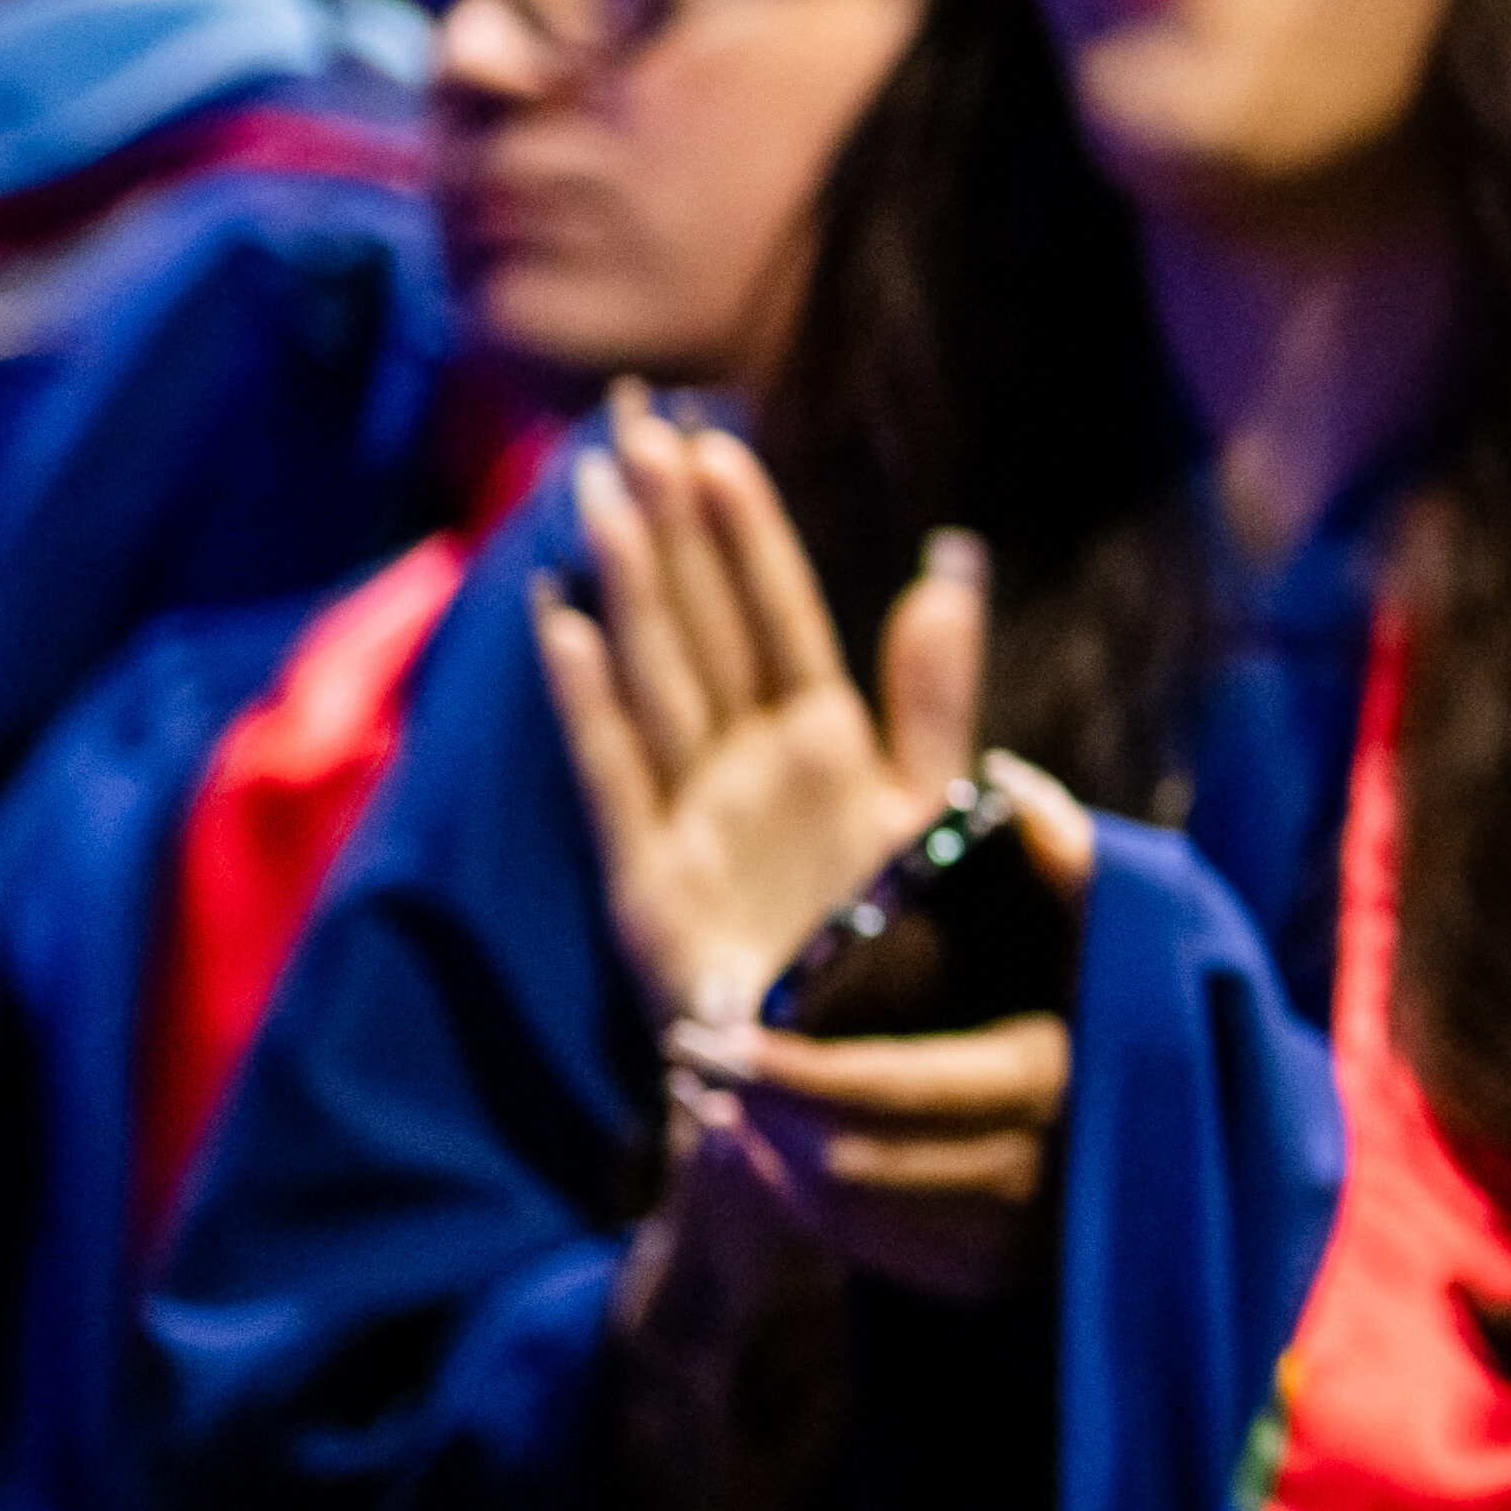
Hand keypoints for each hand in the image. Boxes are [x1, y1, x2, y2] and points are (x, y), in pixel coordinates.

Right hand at [534, 396, 991, 1031]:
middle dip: (668, 528)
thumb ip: (932, 697)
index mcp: (821, 748)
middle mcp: (746, 772)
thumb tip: (949, 572)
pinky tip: (561, 621)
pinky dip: (587, 702)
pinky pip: (616, 776)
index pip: (776, 615)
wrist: (859, 1087)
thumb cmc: (899, 955)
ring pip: (655, 678)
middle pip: (702, 626)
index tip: (712, 443)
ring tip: (593, 490)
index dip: (745, 533)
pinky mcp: (651, 888)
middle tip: (631, 423)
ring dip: (626, 584)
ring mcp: (693, 822)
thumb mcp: (934, 811)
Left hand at [657, 771, 1081, 1311]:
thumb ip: (1065, 850)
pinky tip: (772, 1151)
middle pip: (853, 1161)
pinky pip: (875, 1251)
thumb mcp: (1105, 916)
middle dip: (760, 1112)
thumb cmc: (1118, 992)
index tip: (706, 1035)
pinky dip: (810, 1204)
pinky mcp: (999, 1271)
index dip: (787, 1073)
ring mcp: (1019, 1236)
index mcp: (1050, 1077)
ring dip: (773, 1159)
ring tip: (721, 1097)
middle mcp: (1038, 1172)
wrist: (1187, 1124)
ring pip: (853, 1211)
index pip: (887, 1091)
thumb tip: (1007, 782)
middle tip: (693, 1061)